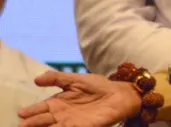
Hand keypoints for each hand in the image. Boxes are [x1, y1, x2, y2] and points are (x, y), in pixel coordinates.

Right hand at [18, 71, 141, 126]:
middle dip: (32, 123)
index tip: (21, 113)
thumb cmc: (98, 86)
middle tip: (22, 126)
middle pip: (43, 120)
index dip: (31, 111)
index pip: (41, 108)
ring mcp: (71, 122)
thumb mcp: (76, 79)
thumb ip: (57, 78)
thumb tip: (36, 79)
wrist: (119, 94)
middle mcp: (62, 114)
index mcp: (58, 102)